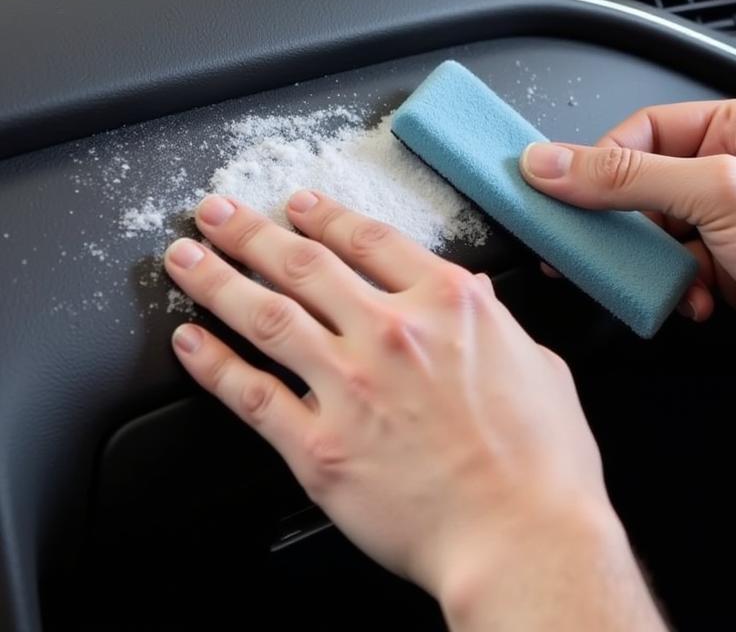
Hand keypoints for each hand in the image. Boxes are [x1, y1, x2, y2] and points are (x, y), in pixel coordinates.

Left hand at [164, 192, 660, 628]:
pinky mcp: (320, 447)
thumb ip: (496, 321)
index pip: (371, 240)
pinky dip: (214, 364)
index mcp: (448, 305)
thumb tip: (474, 293)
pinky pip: (252, 395)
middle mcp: (392, 333)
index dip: (326, 216)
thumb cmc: (543, 463)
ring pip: (266, 315)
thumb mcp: (539, 365)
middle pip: (304, 264)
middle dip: (252, 231)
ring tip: (185, 259)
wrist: (523, 539)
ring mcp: (350, 387)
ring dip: (217, 280)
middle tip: (217, 213)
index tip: (299, 204)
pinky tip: (191, 343)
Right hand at [520, 97, 735, 392]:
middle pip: (641, 182)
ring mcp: (730, 219)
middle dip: (617, 220)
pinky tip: (694, 302)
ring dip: (648, 263)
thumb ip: (627, 178)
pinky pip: (673, 269)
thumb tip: (553, 163)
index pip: (644, 129)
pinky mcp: (727, 266)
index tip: (558, 189)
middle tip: (579, 242)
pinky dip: (674, 289)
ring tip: (650, 280)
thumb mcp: (717, 195)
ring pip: (652, 231)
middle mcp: (735, 167)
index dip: (599, 160)